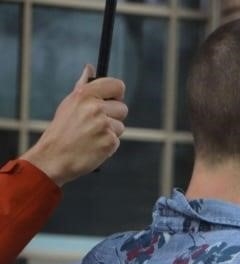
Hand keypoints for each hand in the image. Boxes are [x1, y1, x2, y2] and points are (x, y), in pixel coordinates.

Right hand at [20, 64, 126, 185]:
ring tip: (91, 136)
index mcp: (86, 95)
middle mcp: (96, 108)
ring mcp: (104, 125)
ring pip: (120, 126)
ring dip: (110, 132)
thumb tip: (90, 68)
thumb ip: (83, 86)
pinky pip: (117, 140)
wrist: (53, 157)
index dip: (117, 94)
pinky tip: (93, 146)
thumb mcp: (69, 103)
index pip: (118, 85)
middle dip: (113, 116)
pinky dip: (108, 145)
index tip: (111, 100)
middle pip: (123, 108)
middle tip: (95, 124)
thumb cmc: (61, 130)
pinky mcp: (109, 142)